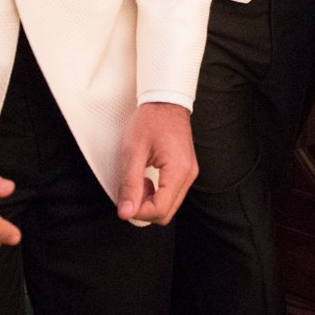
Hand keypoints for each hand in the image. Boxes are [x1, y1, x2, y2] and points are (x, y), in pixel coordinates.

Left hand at [115, 102, 197, 224]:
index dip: (138, 212)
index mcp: (178, 170)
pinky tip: (147, 178)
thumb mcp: (133, 151)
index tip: (125, 200)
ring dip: (150, 201)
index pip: (159, 210)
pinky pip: (172, 194)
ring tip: (139, 180)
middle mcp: (188, 175)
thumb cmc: (150, 121)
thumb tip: (126, 213)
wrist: (165, 100)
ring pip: (169, 206)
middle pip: (166, 213)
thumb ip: (129, 184)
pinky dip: (157, 193)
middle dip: (144, 209)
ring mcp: (189, 173)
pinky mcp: (186, 170)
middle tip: (132, 189)